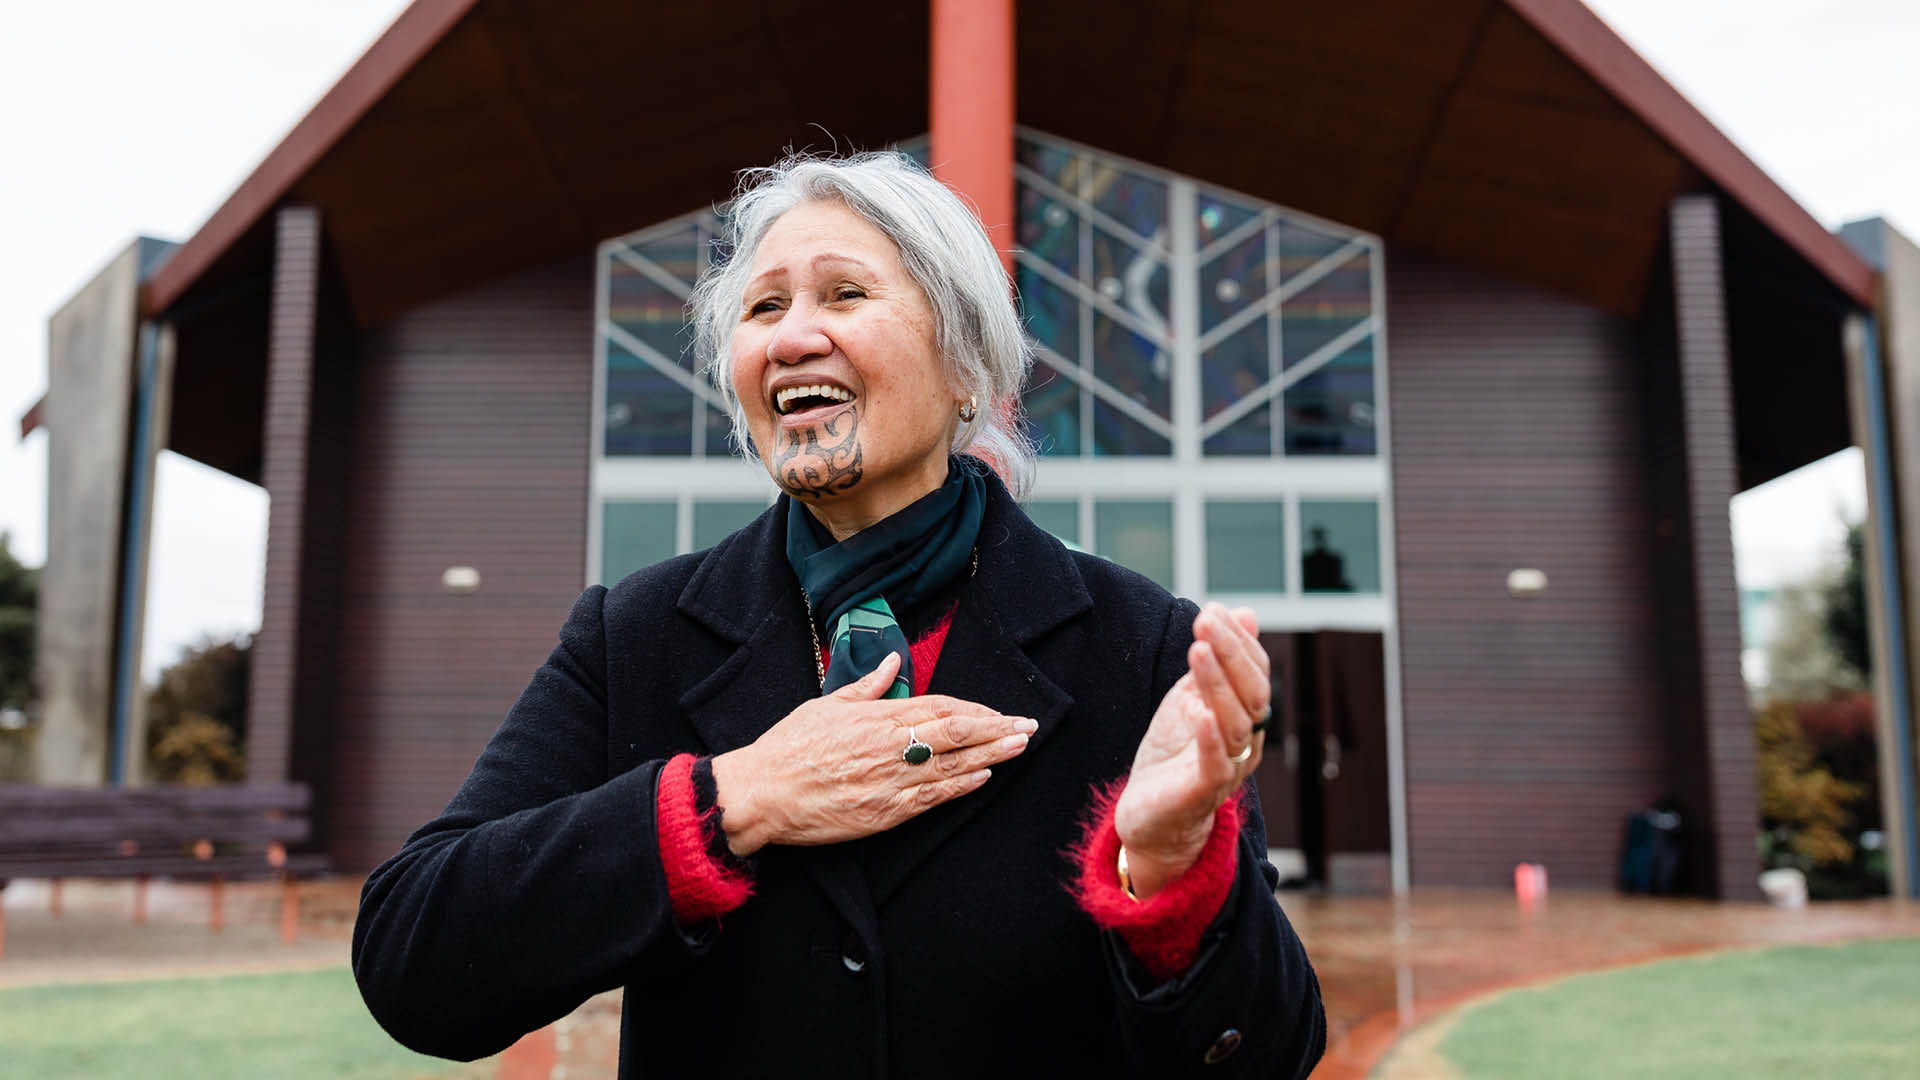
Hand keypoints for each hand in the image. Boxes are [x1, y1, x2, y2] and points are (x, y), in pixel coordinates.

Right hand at [709, 652, 1037, 855]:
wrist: (761, 793)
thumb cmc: (788, 748)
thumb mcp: (825, 705)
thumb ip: (866, 687)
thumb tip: (891, 663)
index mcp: (877, 717)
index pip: (940, 706)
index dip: (975, 709)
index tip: (999, 710)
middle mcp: (890, 746)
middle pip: (957, 732)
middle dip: (996, 728)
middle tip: (1027, 726)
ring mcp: (890, 780)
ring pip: (953, 765)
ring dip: (991, 755)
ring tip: (1019, 747)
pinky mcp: (885, 812)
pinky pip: (933, 798)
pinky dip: (962, 786)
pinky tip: (984, 777)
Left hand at [1114, 604, 1269, 898]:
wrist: (1151, 816)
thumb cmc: (1174, 753)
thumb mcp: (1191, 696)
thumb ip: (1216, 660)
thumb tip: (1244, 612)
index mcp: (1246, 714)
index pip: (1256, 672)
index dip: (1238, 640)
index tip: (1213, 610)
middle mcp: (1245, 741)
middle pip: (1254, 693)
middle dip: (1231, 653)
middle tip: (1206, 621)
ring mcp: (1228, 767)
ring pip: (1237, 723)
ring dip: (1218, 684)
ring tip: (1197, 651)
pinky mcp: (1202, 792)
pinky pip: (1216, 765)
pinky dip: (1211, 738)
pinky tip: (1198, 711)